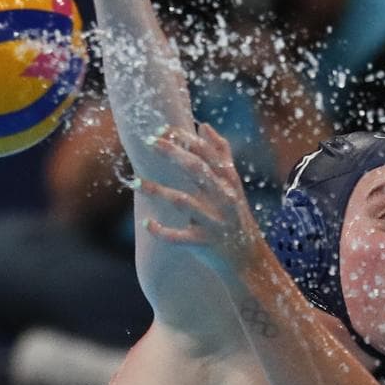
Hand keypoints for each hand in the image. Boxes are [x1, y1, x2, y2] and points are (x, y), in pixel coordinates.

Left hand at [140, 124, 265, 275]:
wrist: (249, 259)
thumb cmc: (235, 216)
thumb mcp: (233, 184)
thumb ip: (221, 154)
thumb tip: (204, 126)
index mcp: (229, 182)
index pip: (208, 153)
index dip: (186, 139)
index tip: (163, 129)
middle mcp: (224, 199)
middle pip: (196, 170)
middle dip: (172, 153)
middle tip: (149, 142)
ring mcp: (215, 222)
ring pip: (182, 201)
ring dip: (157, 191)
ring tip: (135, 182)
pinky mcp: (204, 244)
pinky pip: (179, 237)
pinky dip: (161, 231)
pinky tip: (146, 223)